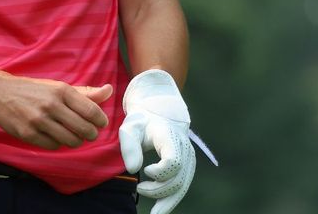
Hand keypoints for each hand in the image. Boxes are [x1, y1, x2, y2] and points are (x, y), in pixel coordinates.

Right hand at [0, 73, 111, 149]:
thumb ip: (85, 92)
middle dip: (90, 134)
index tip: (99, 124)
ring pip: (71, 141)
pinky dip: (57, 143)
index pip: (92, 112)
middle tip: (87, 133)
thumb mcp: (58, 87)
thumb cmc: (33, 90)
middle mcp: (51, 105)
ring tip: (71, 135)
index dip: (100, 122)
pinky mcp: (28, 134)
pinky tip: (53, 135)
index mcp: (61, 90)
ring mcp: (39, 121)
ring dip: (75, 141)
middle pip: (85, 129)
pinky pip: (54, 146)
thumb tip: (109, 91)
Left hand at [119, 69, 194, 213]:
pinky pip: (182, 187)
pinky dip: (171, 201)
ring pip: (182, 187)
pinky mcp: (186, 168)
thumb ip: (129, 146)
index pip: (174, 162)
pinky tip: (159, 212)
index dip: (160, 172)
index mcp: (171, 138)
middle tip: (139, 188)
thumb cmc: (142, 121)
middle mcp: (185, 149)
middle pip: (178, 179)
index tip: (146, 170)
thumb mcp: (130, 127)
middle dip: (158, 189)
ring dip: (166, 200)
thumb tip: (133, 170)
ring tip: (151, 212)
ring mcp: (188, 159)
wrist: (159, 113)